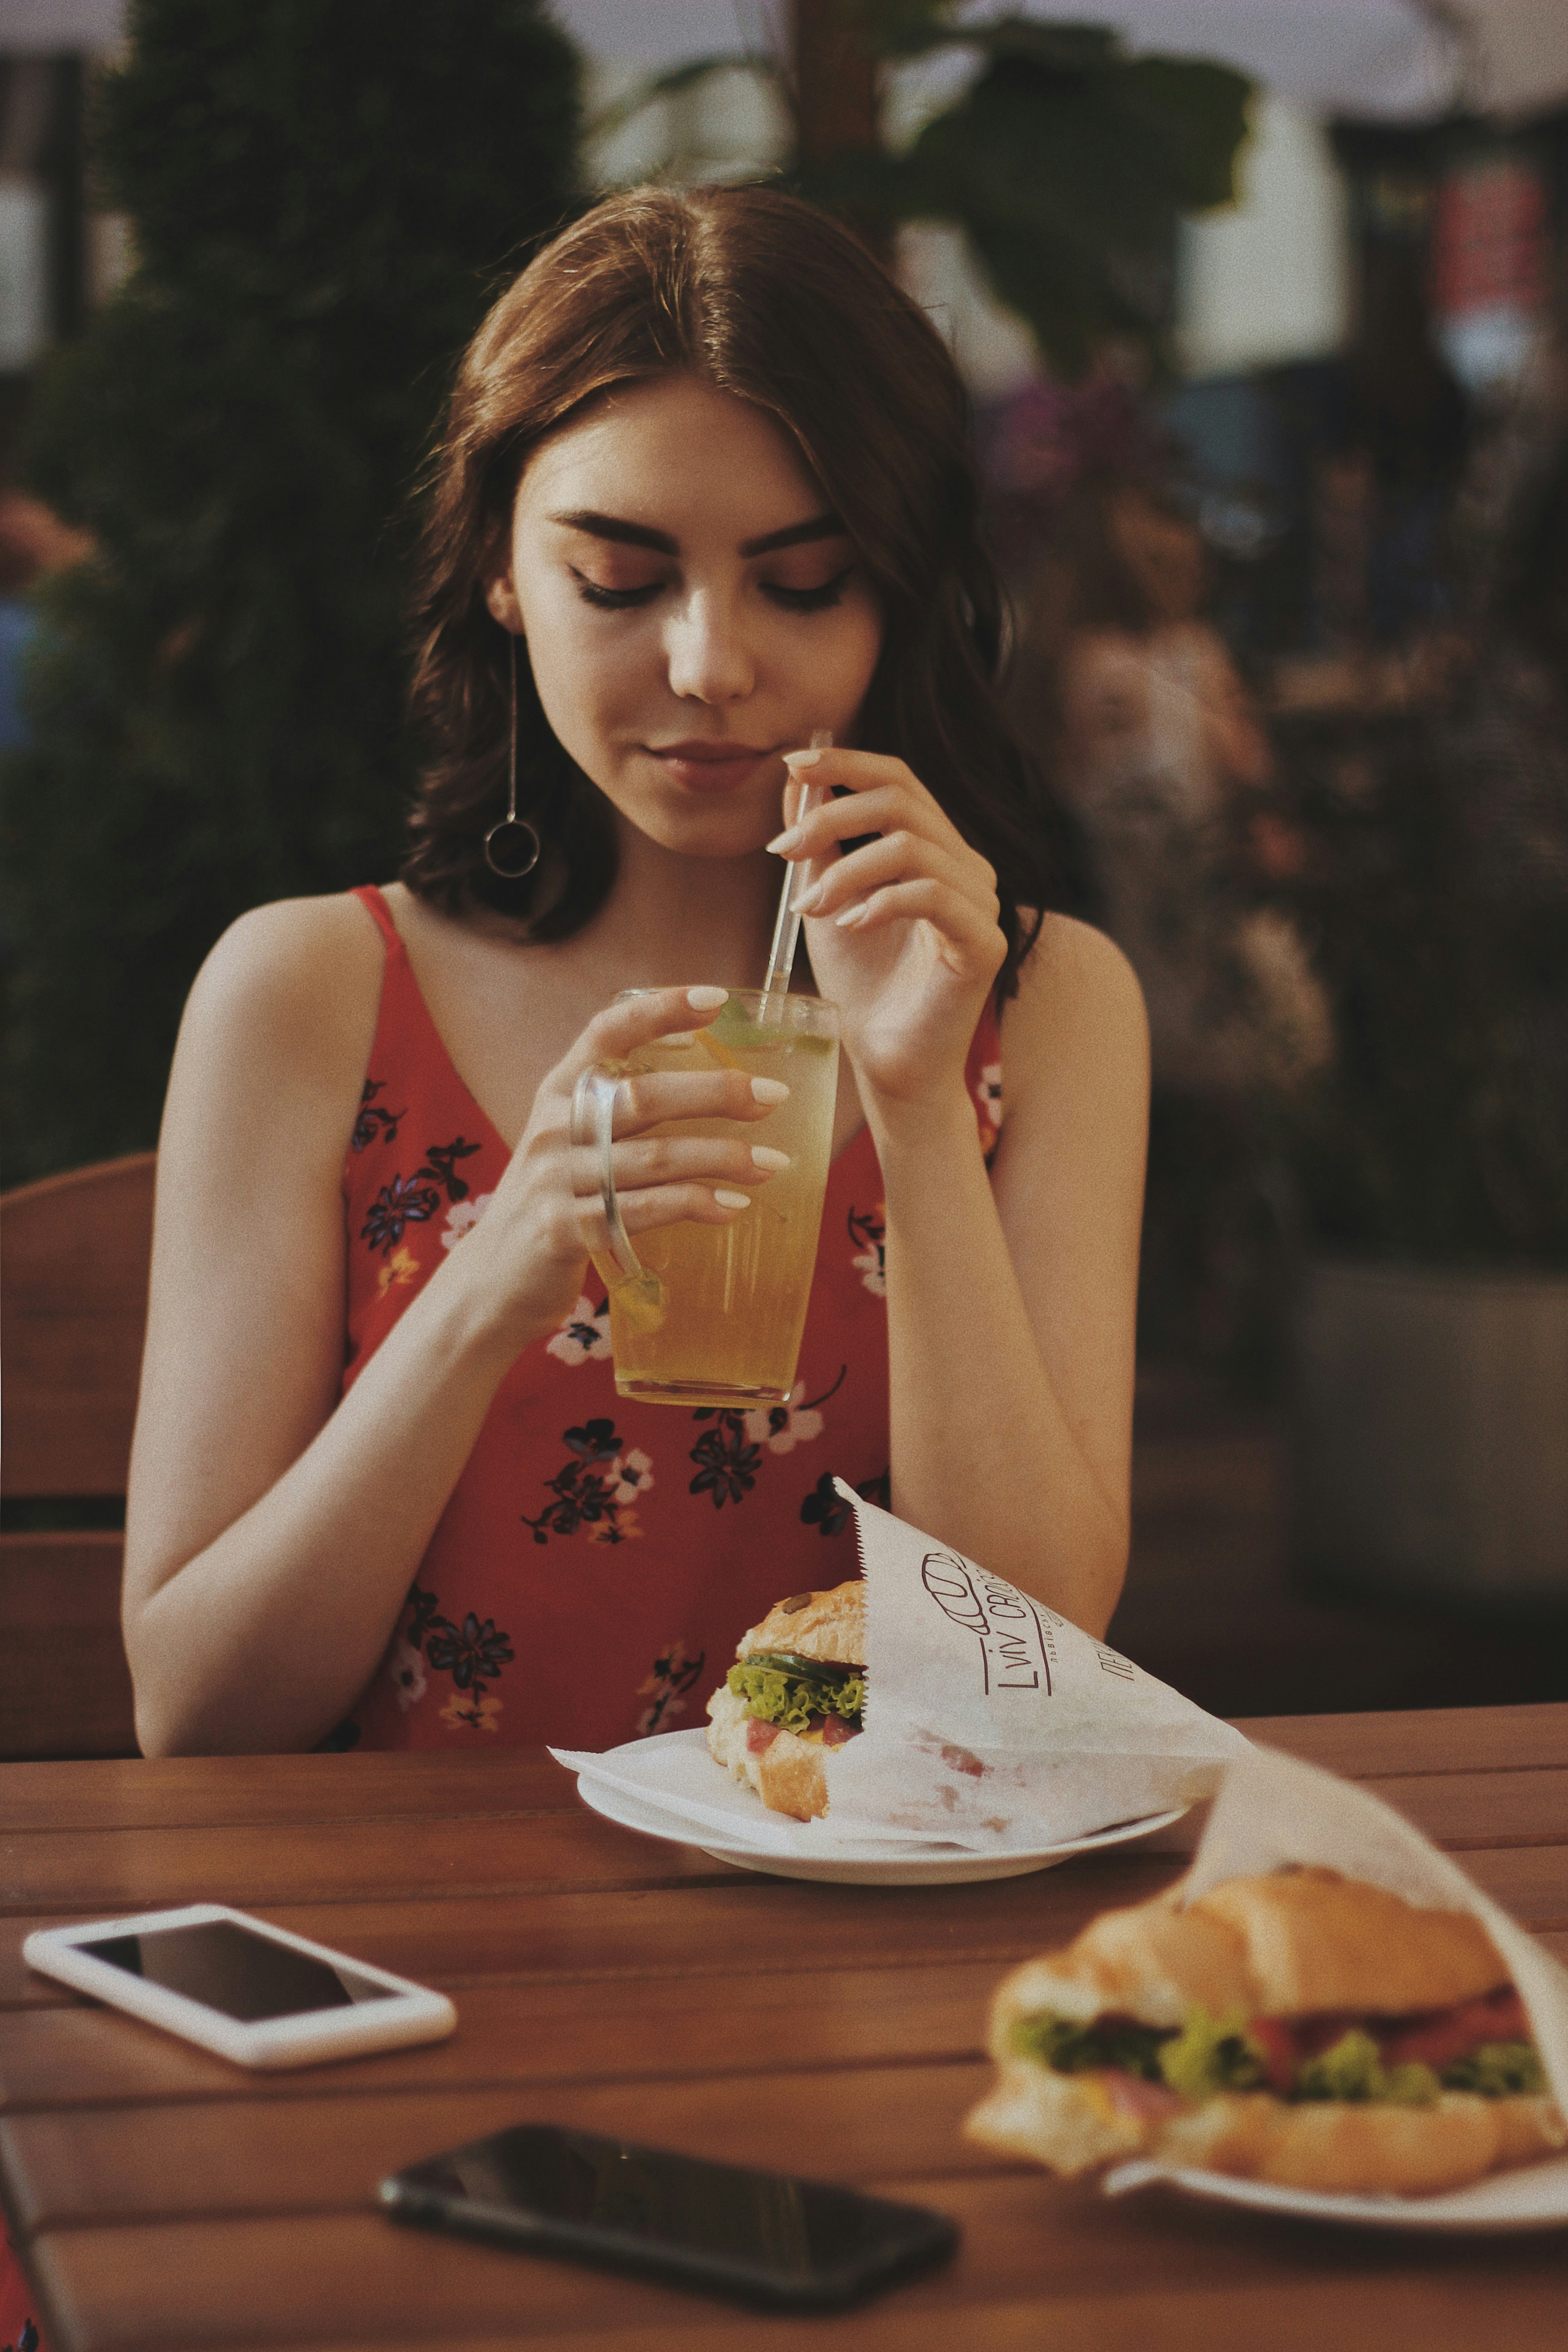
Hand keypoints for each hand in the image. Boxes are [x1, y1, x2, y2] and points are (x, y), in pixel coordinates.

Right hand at [455, 987, 789, 1346]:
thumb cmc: (554, 1203)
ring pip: (654, 1157)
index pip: (607, 1032)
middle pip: (643, 1095)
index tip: (716, 999)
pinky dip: (694, 1205)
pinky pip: (644, 1211)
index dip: (659, 1011)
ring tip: (772, 1162)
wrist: (492, 1282)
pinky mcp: (566, 1232)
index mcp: (557, 1092)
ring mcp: (556, 1180)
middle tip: (772, 1096)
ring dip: (721, 1157)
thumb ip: (620, 1115)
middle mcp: (554, 1128)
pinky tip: (732, 1206)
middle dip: (715, 1093)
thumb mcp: (572, 1145)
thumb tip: (713, 1092)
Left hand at [769, 747, 1005, 1111]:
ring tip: (809, 906)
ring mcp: (981, 904)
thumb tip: (797, 778)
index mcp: (937, 850)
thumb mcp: (826, 898)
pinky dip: (880, 902)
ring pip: (912, 847)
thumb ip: (819, 841)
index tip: (792, 766)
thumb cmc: (860, 983)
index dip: (848, 763)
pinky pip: (930, 895)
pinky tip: (849, 926)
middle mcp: (967, 868)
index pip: (900, 780)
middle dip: (832, 815)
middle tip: (782, 850)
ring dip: (846, 869)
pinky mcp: (983, 943)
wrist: (885, 1060)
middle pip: (903, 801)